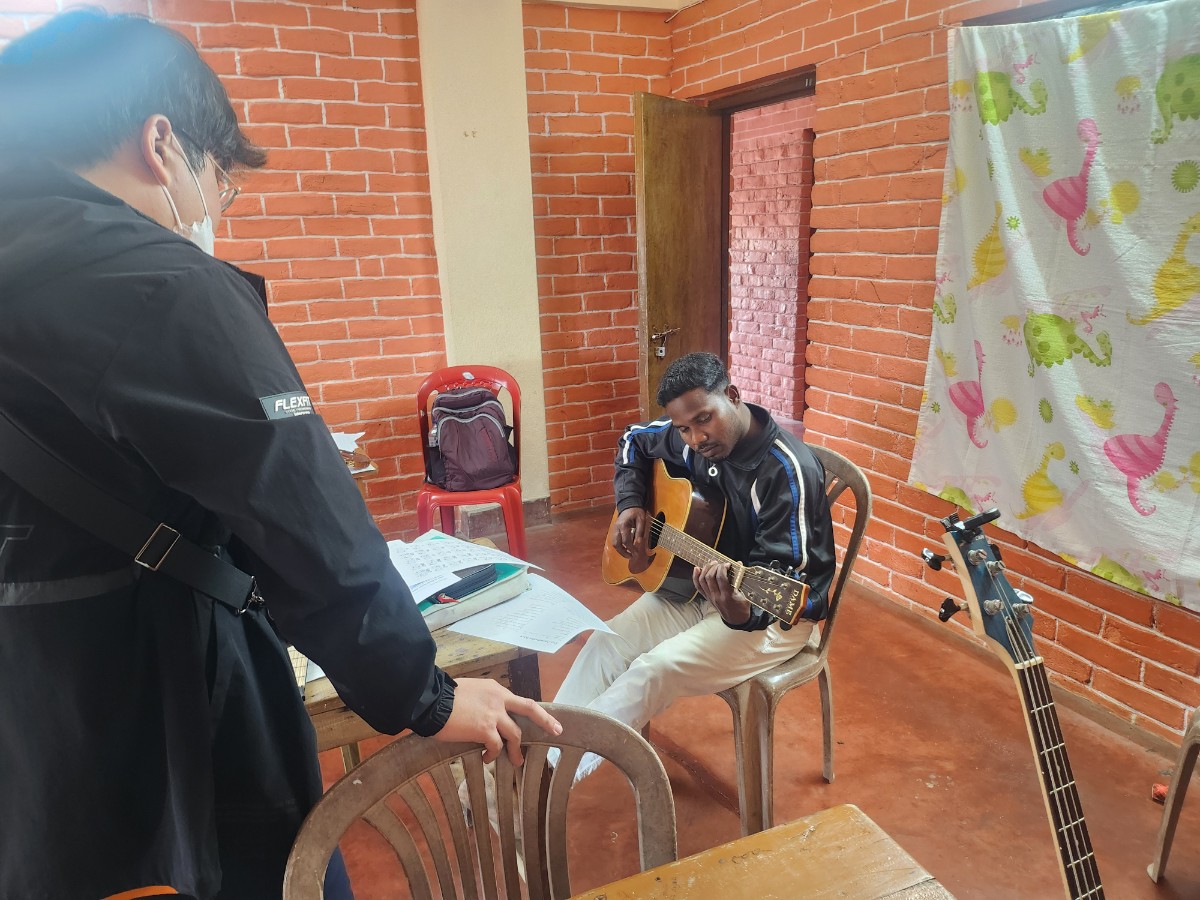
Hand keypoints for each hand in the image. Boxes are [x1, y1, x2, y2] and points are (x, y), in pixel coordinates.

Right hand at [432, 678, 561, 765]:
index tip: (546, 717)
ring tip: (515, 761)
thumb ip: (481, 701)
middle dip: (545, 722)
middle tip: (556, 731)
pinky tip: (487, 758)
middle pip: (529, 710)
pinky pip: (496, 746)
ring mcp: (493, 714)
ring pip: (514, 734)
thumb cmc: (442, 697)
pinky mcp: (484, 730)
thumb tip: (482, 714)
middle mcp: (499, 699)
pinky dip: (493, 754)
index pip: (519, 700)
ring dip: (515, 749)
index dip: (534, 710)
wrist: (431, 701)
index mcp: (495, 689)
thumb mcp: (468, 691)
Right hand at [610, 508, 647, 558]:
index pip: (626, 541)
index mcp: (623, 525)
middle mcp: (617, 528)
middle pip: (616, 544)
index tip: (636, 553)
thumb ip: (640, 531)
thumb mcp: (641, 520)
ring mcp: (614, 529)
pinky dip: (619, 547)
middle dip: (623, 552)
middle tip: (631, 557)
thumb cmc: (636, 512)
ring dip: (620, 551)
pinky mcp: (615, 530)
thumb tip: (638, 543)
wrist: (629, 504)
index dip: (631, 549)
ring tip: (628, 555)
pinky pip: (615, 540)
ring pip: (614, 543)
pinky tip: (626, 549)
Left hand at [693, 559, 750, 625]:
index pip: (721, 578)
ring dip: (706, 569)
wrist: (736, 619)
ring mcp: (710, 597)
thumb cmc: (742, 606)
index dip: (723, 568)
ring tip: (712, 563)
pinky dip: (696, 577)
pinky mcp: (707, 598)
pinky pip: (698, 586)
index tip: (728, 564)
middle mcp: (716, 597)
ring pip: (702, 580)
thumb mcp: (745, 594)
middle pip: (710, 578)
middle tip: (720, 563)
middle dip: (714, 567)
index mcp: (727, 596)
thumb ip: (741, 578)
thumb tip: (738, 563)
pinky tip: (697, 569)